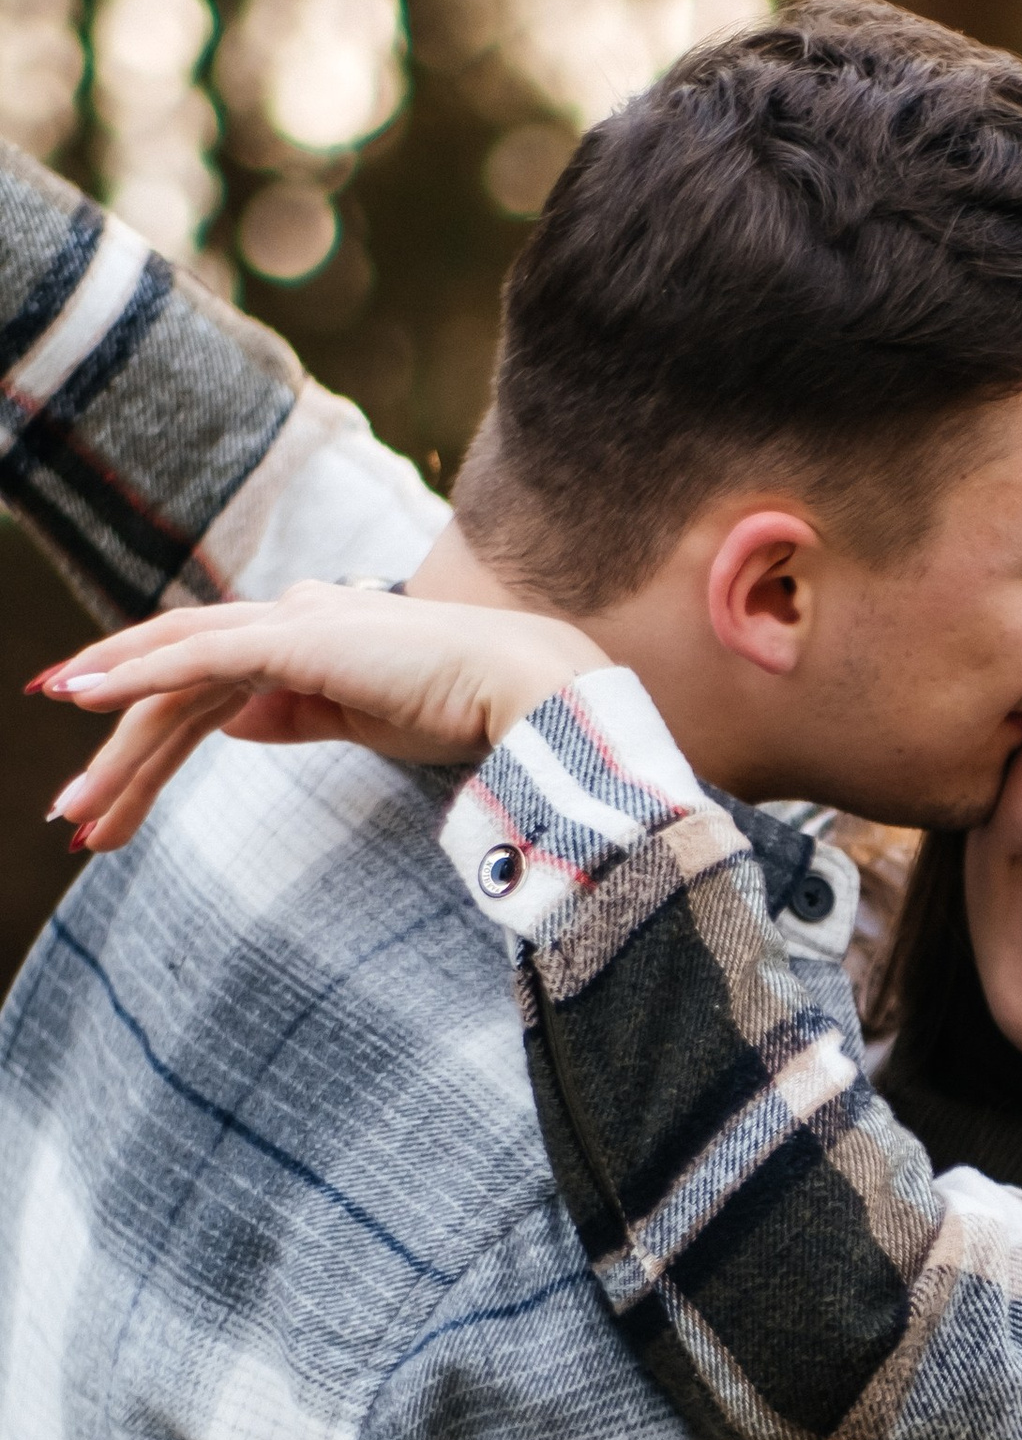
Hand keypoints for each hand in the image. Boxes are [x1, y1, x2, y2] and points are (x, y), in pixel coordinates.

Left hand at [37, 581, 603, 852]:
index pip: (206, 689)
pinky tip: (84, 697)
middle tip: (75, 820)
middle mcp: (288, 618)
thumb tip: (233, 721)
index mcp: (306, 639)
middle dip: (123, 758)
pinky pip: (196, 657)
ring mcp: (290, 622)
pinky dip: (135, 674)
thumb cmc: (468, 706)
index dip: (151, 739)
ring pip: (175, 678)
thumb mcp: (363, 719)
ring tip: (75, 807)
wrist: (529, 691)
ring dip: (121, 745)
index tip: (110, 798)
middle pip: (179, 688)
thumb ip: (295, 714)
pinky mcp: (295, 639)